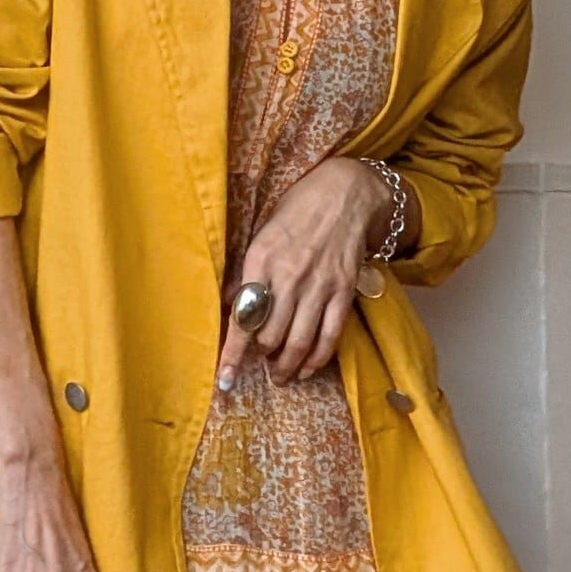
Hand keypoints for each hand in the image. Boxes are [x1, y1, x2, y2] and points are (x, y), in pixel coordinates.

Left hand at [215, 157, 395, 390]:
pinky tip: (306, 369)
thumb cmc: (295, 214)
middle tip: (259, 361)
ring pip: (298, 342)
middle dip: (261, 357)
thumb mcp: (260, 238)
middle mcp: (290, 276)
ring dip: (286, 367)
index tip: (225, 378)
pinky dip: (316, 359)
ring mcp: (319, 285)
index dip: (233, 353)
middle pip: (270, 336)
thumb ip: (245, 275)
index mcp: (261, 261)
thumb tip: (229, 308)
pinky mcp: (344, 290)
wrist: (345, 193)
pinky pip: (329, 335)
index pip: (243, 318)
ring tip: (279, 375)